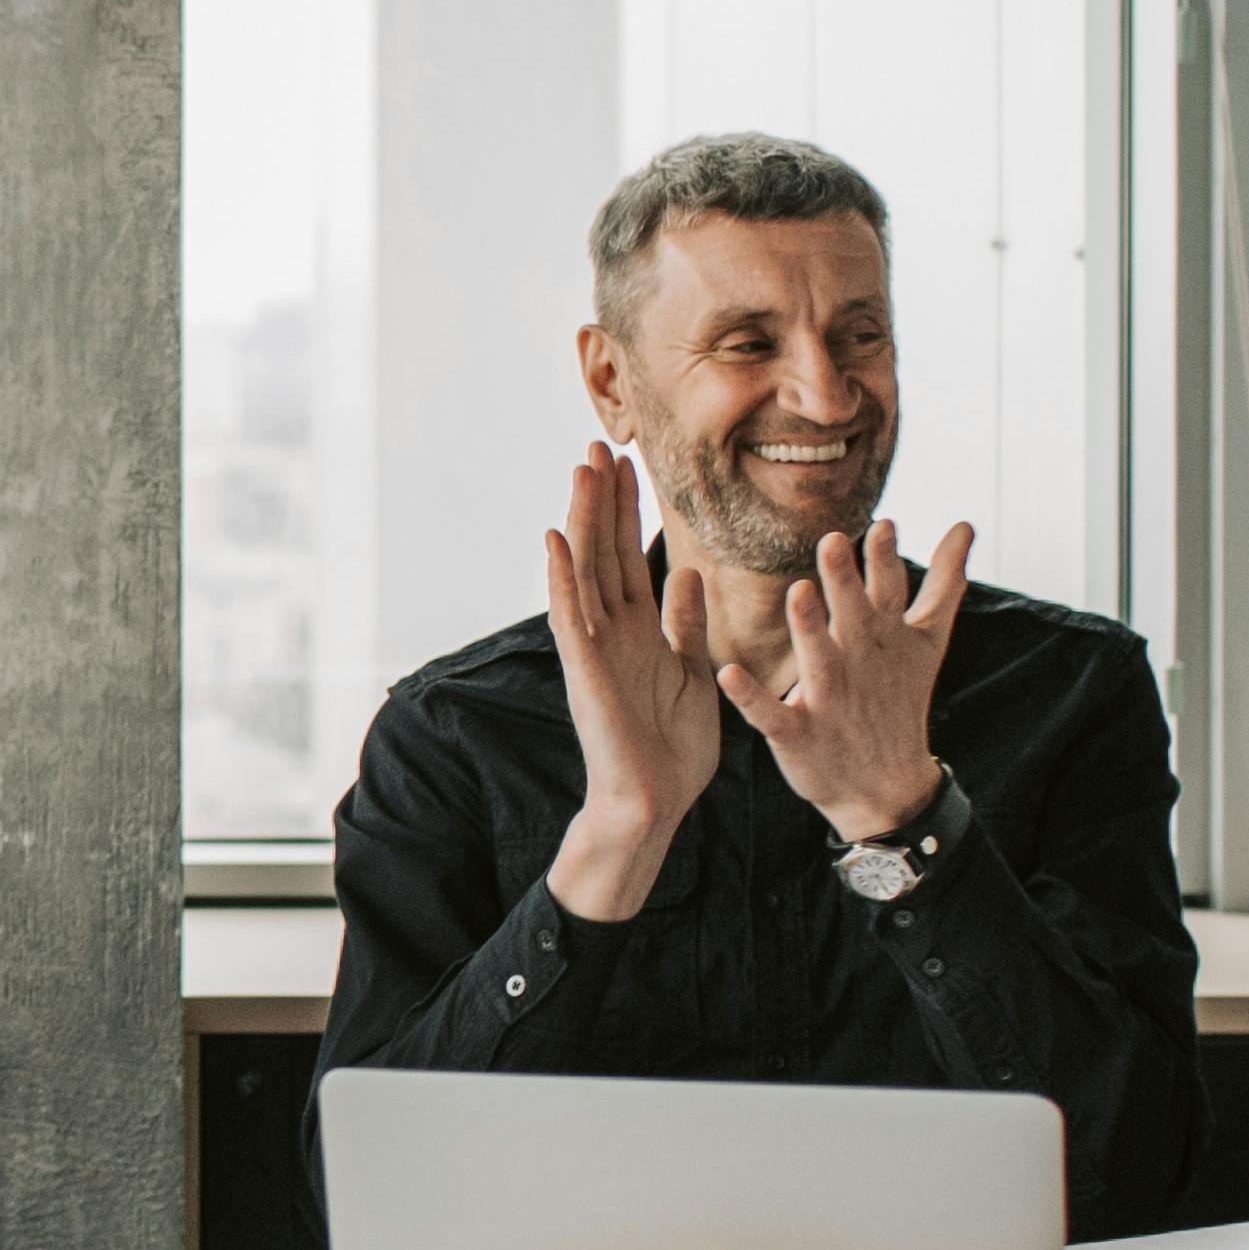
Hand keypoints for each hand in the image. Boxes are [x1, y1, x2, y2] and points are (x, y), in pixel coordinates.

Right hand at [541, 443, 723, 921]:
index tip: (629, 465)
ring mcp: (596, 649)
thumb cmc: (673, 751)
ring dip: (582, 521)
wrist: (655, 803)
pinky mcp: (586, 671)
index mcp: (641, 631)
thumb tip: (685, 576)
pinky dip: (561, 579)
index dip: (629, 511)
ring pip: (586, 571)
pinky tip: (554, 541)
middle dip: (603, 500)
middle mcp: (613, 632)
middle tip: (598, 446)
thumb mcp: (694, 673)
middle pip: (604, 551)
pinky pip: (571, 617)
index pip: (630, 557)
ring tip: (580, 471)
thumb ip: (686, 625)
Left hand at [728, 515, 966, 839]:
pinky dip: (751, 697)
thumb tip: (966, 524)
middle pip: (853, 616)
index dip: (884, 561)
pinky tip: (729, 673)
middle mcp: (858, 663)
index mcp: (884, 638)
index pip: (888, 592)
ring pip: (817, 657)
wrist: (887, 786)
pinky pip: (770, 713)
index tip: (881, 525)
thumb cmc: (899, 699)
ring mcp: (829, 699)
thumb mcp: (926, 639)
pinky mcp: (797, 732)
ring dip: (808, 627)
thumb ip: (944, 582)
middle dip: (845, 582)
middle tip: (832, 542)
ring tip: (798, 592)